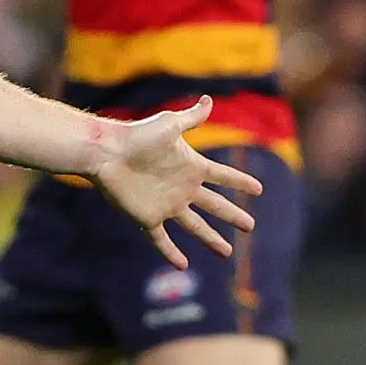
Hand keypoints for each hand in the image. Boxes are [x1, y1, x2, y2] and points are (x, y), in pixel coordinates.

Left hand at [80, 99, 263, 269]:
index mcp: (191, 167)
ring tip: (227, 253)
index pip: (223, 176)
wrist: (107, 152)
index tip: (258, 189)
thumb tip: (208, 99)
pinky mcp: (147, 217)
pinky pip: (161, 239)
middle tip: (251, 226)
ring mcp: (166, 204)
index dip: (240, 182)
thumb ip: (191, 117)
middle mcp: (182, 188)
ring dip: (211, 239)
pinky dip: (171, 252)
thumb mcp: (169, 124)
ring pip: (195, 226)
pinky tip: (183, 265)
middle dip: (233, 215)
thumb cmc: (136, 136)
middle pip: (214, 206)